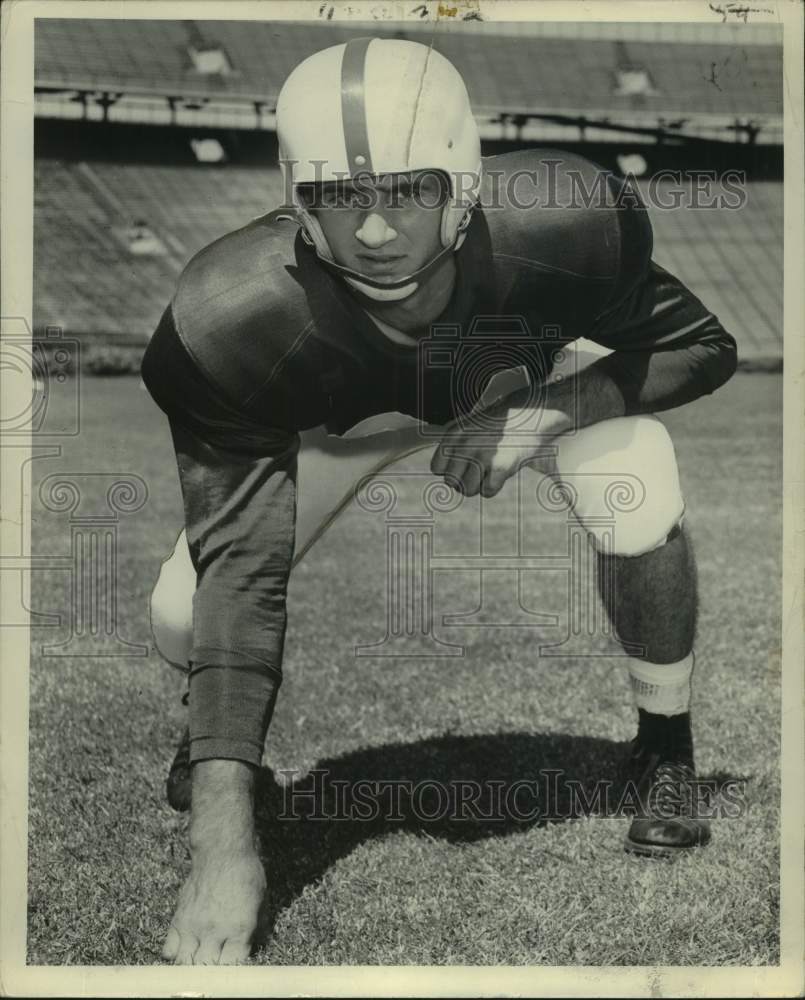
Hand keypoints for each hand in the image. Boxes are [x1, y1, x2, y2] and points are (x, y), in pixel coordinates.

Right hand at [162, 759, 264, 964]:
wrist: (221, 850)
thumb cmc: (246, 873)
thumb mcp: (260, 901)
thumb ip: (253, 929)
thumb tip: (249, 952)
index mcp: (239, 928)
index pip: (232, 968)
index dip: (233, 974)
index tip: (233, 973)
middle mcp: (214, 930)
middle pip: (206, 970)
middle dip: (210, 975)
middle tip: (213, 973)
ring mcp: (193, 925)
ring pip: (184, 963)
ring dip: (191, 967)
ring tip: (198, 965)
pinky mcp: (178, 918)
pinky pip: (168, 948)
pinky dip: (175, 955)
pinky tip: (185, 951)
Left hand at [430, 393, 571, 497]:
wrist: (535, 411)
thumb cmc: (502, 422)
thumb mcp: (472, 425)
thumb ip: (456, 446)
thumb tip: (446, 476)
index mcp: (456, 432)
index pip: (437, 467)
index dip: (449, 470)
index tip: (462, 465)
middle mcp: (466, 443)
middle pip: (451, 482)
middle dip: (463, 481)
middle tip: (477, 472)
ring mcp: (483, 454)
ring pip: (467, 490)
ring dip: (478, 486)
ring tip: (488, 473)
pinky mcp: (502, 465)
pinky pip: (487, 492)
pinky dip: (493, 487)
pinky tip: (500, 473)